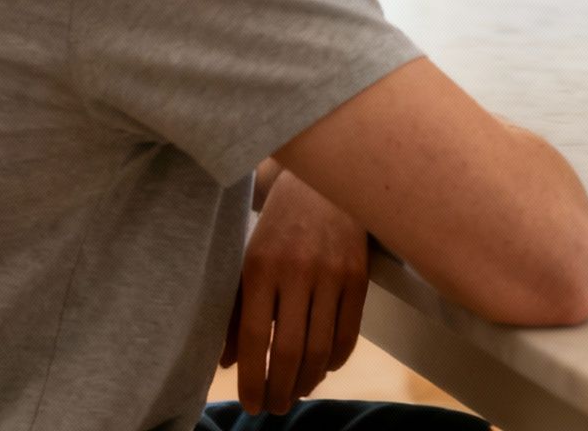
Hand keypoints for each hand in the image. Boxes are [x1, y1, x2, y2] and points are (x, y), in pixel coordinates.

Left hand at [220, 171, 368, 413]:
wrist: (322, 180)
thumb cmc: (278, 225)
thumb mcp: (248, 260)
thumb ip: (237, 311)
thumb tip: (229, 363)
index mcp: (261, 267)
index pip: (256, 339)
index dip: (252, 380)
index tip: (250, 404)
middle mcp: (297, 271)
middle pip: (290, 350)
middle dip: (280, 389)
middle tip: (274, 407)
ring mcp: (332, 273)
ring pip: (321, 347)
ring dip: (307, 381)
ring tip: (296, 392)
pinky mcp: (358, 275)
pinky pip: (349, 332)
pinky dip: (335, 360)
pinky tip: (322, 368)